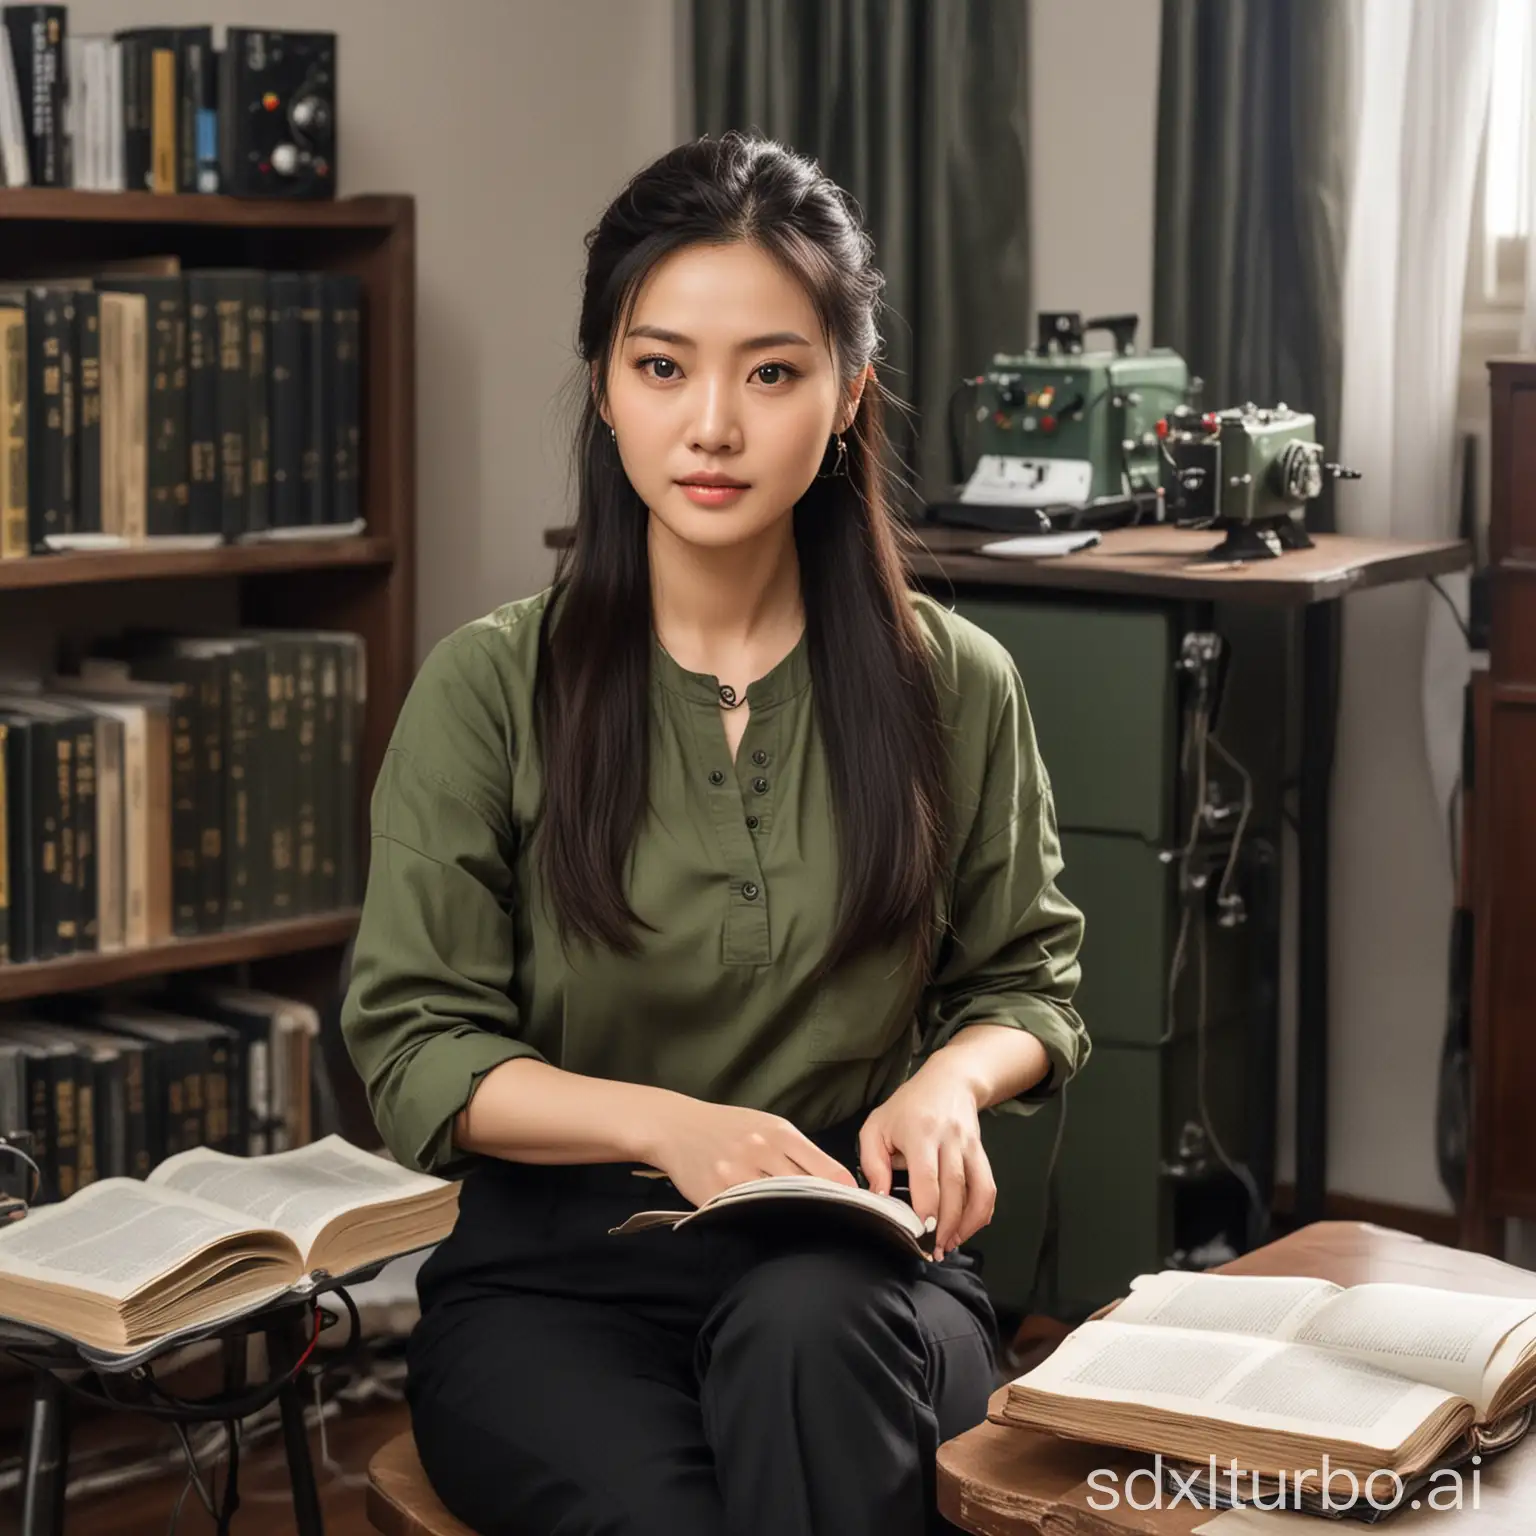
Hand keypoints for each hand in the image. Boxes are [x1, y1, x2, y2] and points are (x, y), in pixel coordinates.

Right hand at [644, 1096, 858, 1208]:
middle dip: (827, 1209)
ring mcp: (737, 1174)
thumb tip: (836, 1181)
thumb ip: (798, 1151)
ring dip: (796, 1219)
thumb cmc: (728, 1126)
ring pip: (781, 1206)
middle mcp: (762, 1151)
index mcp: (781, 1133)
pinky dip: (761, 1222)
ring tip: (808, 1230)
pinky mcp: (716, 1194)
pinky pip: (747, 1214)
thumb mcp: (767, 1125)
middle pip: (810, 1191)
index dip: (848, 1193)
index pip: (830, 1170)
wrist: (677, 1126)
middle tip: (842, 1225)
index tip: (861, 1207)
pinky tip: (770, 1227)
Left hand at [858, 1057, 995, 1262]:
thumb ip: (872, 1162)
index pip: (927, 1177)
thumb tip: (878, 1198)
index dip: (926, 1210)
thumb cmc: (906, 1107)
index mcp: (920, 1133)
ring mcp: (969, 1146)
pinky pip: (988, 1188)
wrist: (949, 1081)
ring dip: (967, 1224)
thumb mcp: (877, 1126)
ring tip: (949, 1244)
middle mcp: (949, 1140)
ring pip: (977, 1190)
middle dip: (946, 1225)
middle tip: (932, 1250)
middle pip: (955, 1189)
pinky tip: (967, 1229)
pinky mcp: (982, 1153)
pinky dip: (982, 1213)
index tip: (919, 1234)